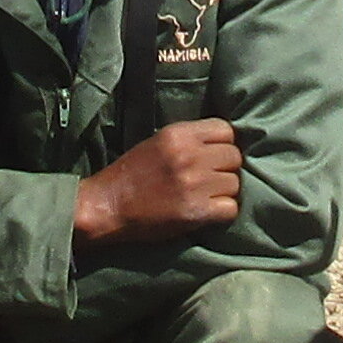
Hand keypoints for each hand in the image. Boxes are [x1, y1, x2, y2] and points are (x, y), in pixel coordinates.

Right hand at [71, 119, 246, 243]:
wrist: (107, 206)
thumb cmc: (129, 175)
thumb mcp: (157, 142)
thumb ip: (189, 139)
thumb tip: (221, 144)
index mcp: (178, 134)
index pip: (226, 130)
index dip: (223, 144)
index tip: (213, 156)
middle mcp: (190, 155)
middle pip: (234, 157)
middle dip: (225, 168)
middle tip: (209, 179)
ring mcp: (194, 184)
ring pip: (235, 184)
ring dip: (223, 192)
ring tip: (204, 196)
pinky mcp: (196, 211)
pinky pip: (230, 208)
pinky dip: (222, 212)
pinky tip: (206, 211)